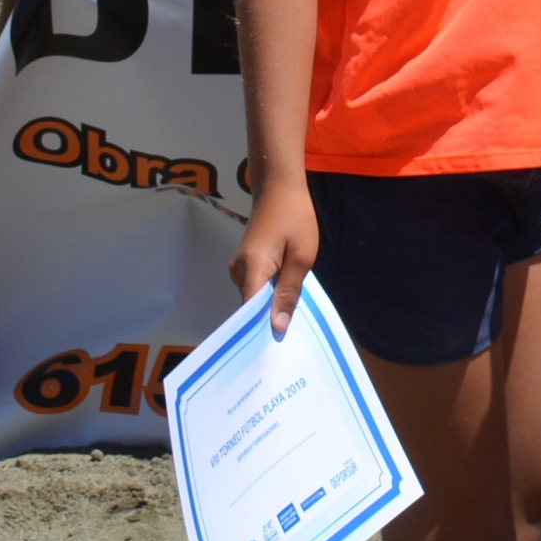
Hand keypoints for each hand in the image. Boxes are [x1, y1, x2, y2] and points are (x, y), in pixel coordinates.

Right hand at [230, 179, 317, 336]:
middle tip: (291, 340)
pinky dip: (270, 294)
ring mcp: (239, 269)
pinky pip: (256, 288)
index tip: (276, 351)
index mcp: (251, 269)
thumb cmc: (295, 219)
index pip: (249, 312)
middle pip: (251, 308)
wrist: (279, 189)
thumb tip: (277, 327)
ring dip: (272, 306)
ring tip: (293, 320)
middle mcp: (238, 272)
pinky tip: (287, 297)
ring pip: (255, 299)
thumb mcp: (302, 257)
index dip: (261, 331)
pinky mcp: (246, 265)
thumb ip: (289, 292)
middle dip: (269, 321)